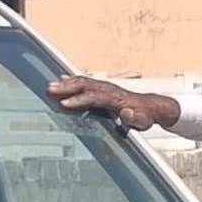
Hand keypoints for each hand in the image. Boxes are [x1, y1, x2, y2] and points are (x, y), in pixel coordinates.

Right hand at [47, 76, 180, 131]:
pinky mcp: (103, 89)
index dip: (78, 100)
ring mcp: (105, 87)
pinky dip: (73, 80)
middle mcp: (109, 90)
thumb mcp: (143, 122)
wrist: (151, 107)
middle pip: (85, 85)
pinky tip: (62, 79)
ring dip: (66, 83)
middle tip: (50, 90)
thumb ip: (135, 119)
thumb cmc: (145, 116)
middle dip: (66, 88)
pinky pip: (86, 82)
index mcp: (116, 99)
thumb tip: (127, 114)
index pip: (93, 97)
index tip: (64, 104)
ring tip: (50, 86)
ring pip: (83, 81)